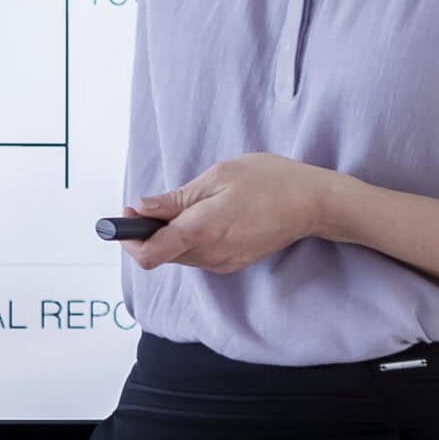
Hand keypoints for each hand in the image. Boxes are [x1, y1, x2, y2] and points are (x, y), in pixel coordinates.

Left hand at [120, 152, 333, 272]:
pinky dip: (188, 240)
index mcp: (202, 230)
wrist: (313, 203)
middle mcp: (210, 254)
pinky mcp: (232, 263)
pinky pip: (198, 256)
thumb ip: (177, 198)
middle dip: (146, 233)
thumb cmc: (269, 180)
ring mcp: (223, 262)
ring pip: (179, 256)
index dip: (128, 238)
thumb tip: (142, 208)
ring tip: (184, 206)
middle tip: (150, 204)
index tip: (125, 216)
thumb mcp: (218, 176)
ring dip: (169, 236)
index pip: (149, 254)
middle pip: (160, 255)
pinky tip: (203, 217)